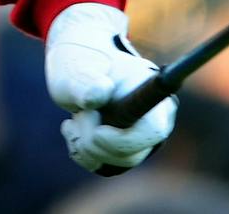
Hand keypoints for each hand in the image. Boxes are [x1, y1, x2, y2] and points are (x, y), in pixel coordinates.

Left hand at [45, 2, 176, 173]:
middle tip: (79, 113)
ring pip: (115, 163)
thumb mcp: (76, 67)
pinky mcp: (126, 149)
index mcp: (151, 92)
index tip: (97, 130)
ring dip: (85, 144)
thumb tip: (100, 94)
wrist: (77, 65)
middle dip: (93, 140)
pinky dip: (82, 153)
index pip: (153, 132)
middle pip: (130, 153)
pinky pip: (104, 166)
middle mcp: (155, 118)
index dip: (123, 140)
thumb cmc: (81, 62)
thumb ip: (85, 82)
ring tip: (74, 117)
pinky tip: (74, 129)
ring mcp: (142, 137)